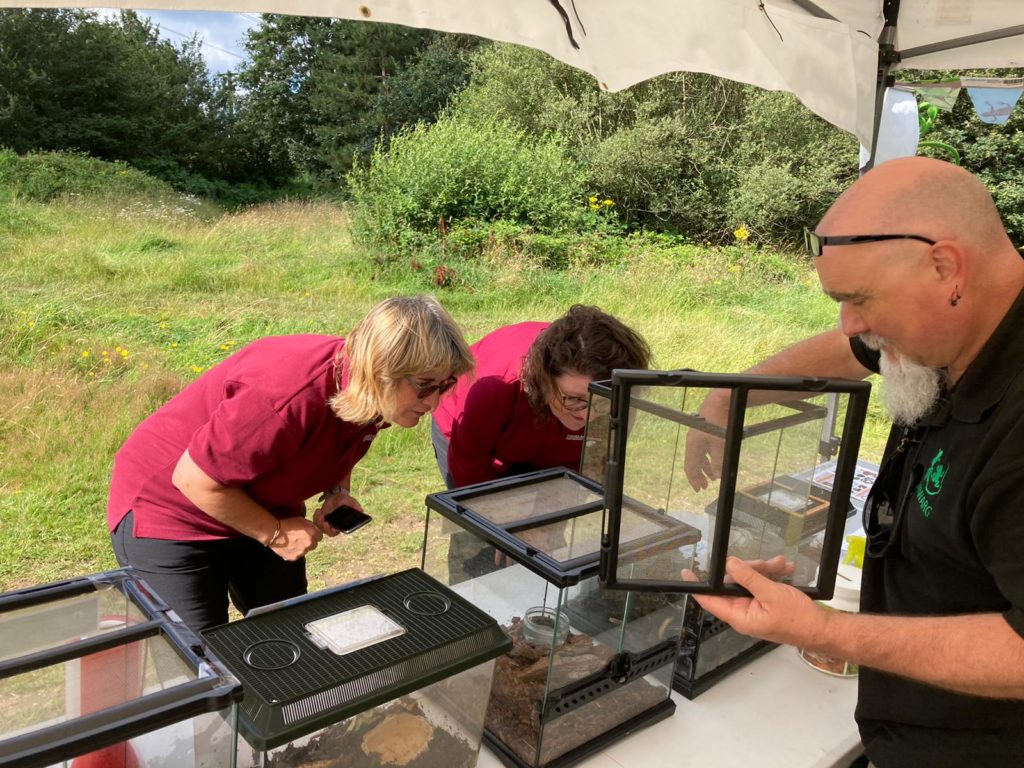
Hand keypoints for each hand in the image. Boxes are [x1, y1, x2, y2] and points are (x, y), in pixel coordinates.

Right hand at [271, 516, 322, 560]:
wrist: (274, 532)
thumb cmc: (287, 524)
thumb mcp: (302, 520)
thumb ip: (311, 526)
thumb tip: (314, 530)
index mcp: (313, 533)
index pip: (320, 536)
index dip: (314, 535)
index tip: (309, 534)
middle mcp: (310, 543)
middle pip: (314, 545)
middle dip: (309, 542)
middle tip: (301, 538)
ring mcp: (302, 552)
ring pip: (305, 551)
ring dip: (302, 547)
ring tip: (292, 542)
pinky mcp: (295, 557)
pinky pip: (297, 555)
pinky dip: (294, 552)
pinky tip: (288, 547)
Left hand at [314, 492, 365, 536]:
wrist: (336, 495)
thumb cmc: (344, 499)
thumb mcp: (350, 501)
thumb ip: (355, 506)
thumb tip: (361, 510)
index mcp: (341, 524)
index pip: (336, 532)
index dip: (333, 531)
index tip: (331, 526)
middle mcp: (334, 525)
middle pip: (327, 532)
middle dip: (324, 528)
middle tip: (324, 521)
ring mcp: (326, 522)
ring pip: (320, 528)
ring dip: (318, 521)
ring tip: (320, 513)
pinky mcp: (320, 518)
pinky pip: (316, 522)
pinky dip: (315, 517)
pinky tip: (318, 510)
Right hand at [683, 392, 728, 490]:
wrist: (720, 402)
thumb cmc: (718, 423)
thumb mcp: (719, 444)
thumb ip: (718, 461)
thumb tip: (718, 476)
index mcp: (693, 445)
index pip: (690, 467)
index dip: (693, 479)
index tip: (698, 489)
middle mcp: (694, 442)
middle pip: (694, 463)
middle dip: (699, 476)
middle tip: (704, 487)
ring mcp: (700, 437)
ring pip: (701, 457)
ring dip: (706, 468)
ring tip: (713, 477)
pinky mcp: (707, 433)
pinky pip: (707, 450)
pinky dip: (711, 458)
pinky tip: (716, 462)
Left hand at [683, 556, 826, 646]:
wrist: (822, 629)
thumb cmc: (798, 619)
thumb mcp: (771, 594)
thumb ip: (748, 579)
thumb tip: (730, 565)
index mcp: (739, 616)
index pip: (710, 601)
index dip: (698, 586)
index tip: (687, 573)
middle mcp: (744, 613)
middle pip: (733, 584)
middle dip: (748, 569)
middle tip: (764, 564)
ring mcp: (754, 608)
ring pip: (750, 581)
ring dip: (765, 570)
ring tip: (781, 565)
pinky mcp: (765, 603)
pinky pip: (762, 585)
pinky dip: (772, 576)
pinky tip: (785, 570)